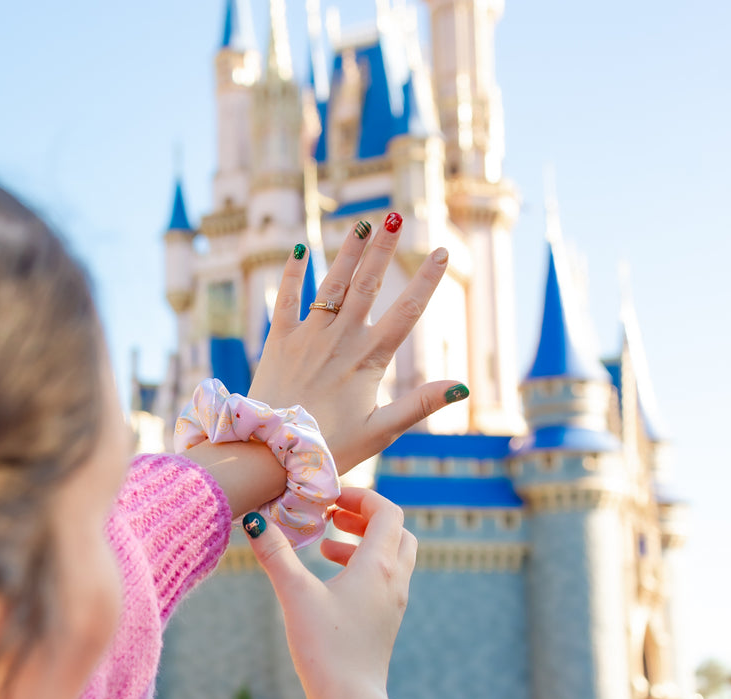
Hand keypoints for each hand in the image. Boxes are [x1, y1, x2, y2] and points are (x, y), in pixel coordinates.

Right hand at [243, 488, 415, 698]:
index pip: (387, 512)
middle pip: (397, 533)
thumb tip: (255, 520)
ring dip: (363, 545)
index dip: (361, 497)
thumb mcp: (295, 595)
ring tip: (324, 551)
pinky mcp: (386, 624)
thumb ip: (275, 554)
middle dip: (366, 519)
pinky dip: (363, 571)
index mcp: (378, 566)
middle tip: (332, 519)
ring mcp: (393, 604)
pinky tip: (331, 586)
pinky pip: (384, 583)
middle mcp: (394, 581)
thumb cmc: (325, 647)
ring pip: (392, 558)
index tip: (329, 499)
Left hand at [248, 218, 465, 474]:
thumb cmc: (328, 446)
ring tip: (361, 224)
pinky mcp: (278, 340)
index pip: (406, 311)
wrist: (269, 450)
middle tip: (394, 216)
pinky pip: (286, 299)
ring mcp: (308, 336)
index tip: (440, 250)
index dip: (426, 280)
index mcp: (369, 359)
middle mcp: (340, 339)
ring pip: (333, 284)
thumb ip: (419, 404)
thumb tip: (461, 386)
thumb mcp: (380, 430)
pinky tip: (302, 249)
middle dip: (383, 248)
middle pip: (368, 284)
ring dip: (348, 252)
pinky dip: (293, 273)